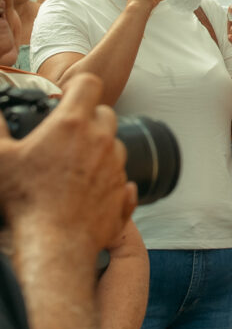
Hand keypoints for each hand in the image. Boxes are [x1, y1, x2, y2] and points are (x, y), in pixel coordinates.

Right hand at [0, 73, 136, 258]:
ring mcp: (115, 167)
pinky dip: (109, 181)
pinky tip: (89, 191)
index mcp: (72, 125)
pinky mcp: (123, 192)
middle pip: (106, 114)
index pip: (90, 84)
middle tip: (69, 136)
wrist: (55, 245)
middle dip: (90, 118)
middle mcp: (100, 141)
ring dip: (100, 150)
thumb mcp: (1, 159)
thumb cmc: (28, 203)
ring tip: (75, 168)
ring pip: (115, 146)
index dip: (80, 86)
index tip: (70, 96)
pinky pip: (122, 179)